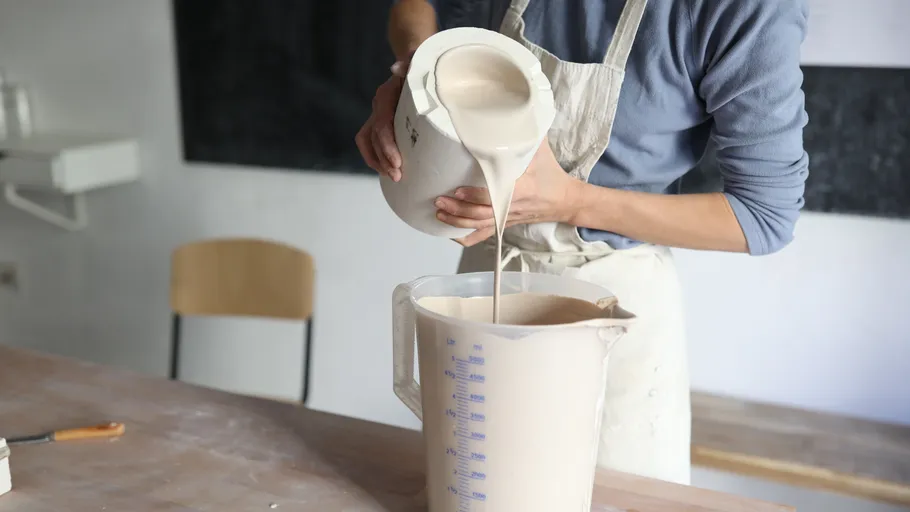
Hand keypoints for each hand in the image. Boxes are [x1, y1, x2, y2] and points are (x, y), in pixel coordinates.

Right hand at [355, 56, 412, 180]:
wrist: (414, 61)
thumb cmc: (418, 65)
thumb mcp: (417, 61)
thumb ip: (409, 62)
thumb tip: (396, 68)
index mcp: (385, 96)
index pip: (381, 124)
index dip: (387, 145)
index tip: (397, 161)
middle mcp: (378, 106)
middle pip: (374, 138)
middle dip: (383, 159)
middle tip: (398, 175)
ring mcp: (378, 116)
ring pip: (368, 143)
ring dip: (378, 162)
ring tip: (394, 177)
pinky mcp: (383, 124)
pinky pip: (371, 144)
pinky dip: (377, 159)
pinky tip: (388, 170)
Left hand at [434, 139, 582, 246]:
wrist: (564, 200)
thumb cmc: (550, 173)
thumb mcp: (541, 150)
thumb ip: (525, 134)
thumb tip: (507, 111)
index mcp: (522, 189)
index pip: (495, 196)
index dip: (475, 196)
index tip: (457, 190)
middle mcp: (512, 208)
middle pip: (482, 215)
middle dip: (459, 210)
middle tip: (439, 200)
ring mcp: (507, 218)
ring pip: (480, 226)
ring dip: (458, 222)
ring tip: (440, 213)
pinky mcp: (505, 224)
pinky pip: (484, 235)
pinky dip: (468, 237)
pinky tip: (451, 234)